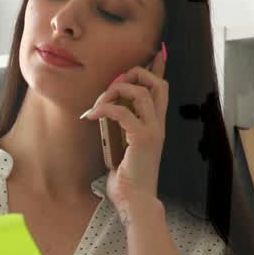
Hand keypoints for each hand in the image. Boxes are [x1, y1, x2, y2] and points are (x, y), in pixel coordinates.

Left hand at [80, 45, 168, 215]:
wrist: (136, 201)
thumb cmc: (128, 182)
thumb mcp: (123, 151)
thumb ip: (119, 134)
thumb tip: (104, 122)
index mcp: (155, 126)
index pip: (162, 90)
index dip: (159, 69)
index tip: (156, 53)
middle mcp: (158, 125)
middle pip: (157, 84)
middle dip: (136, 74)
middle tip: (113, 84)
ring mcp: (152, 130)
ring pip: (140, 92)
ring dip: (116, 91)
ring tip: (98, 103)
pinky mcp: (142, 138)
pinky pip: (122, 112)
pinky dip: (104, 108)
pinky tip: (91, 115)